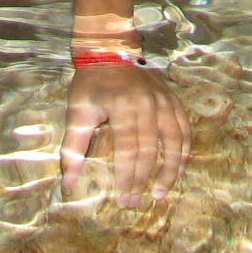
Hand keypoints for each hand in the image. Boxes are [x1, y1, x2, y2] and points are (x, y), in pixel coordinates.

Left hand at [60, 62, 189, 207]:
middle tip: (134, 202)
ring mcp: (163, 101)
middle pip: (149, 149)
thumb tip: (67, 184)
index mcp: (122, 107)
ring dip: (170, 169)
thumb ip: (73, 149)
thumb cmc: (90, 84)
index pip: (128, 150)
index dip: (126, 177)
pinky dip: (183, 150)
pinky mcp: (173, 99)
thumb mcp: (76, 112)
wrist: (111, 50)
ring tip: (160, 192)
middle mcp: (147, 104)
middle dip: (142, 179)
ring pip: (174, 141)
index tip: (122, 200)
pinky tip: (178, 167)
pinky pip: (184, 128)